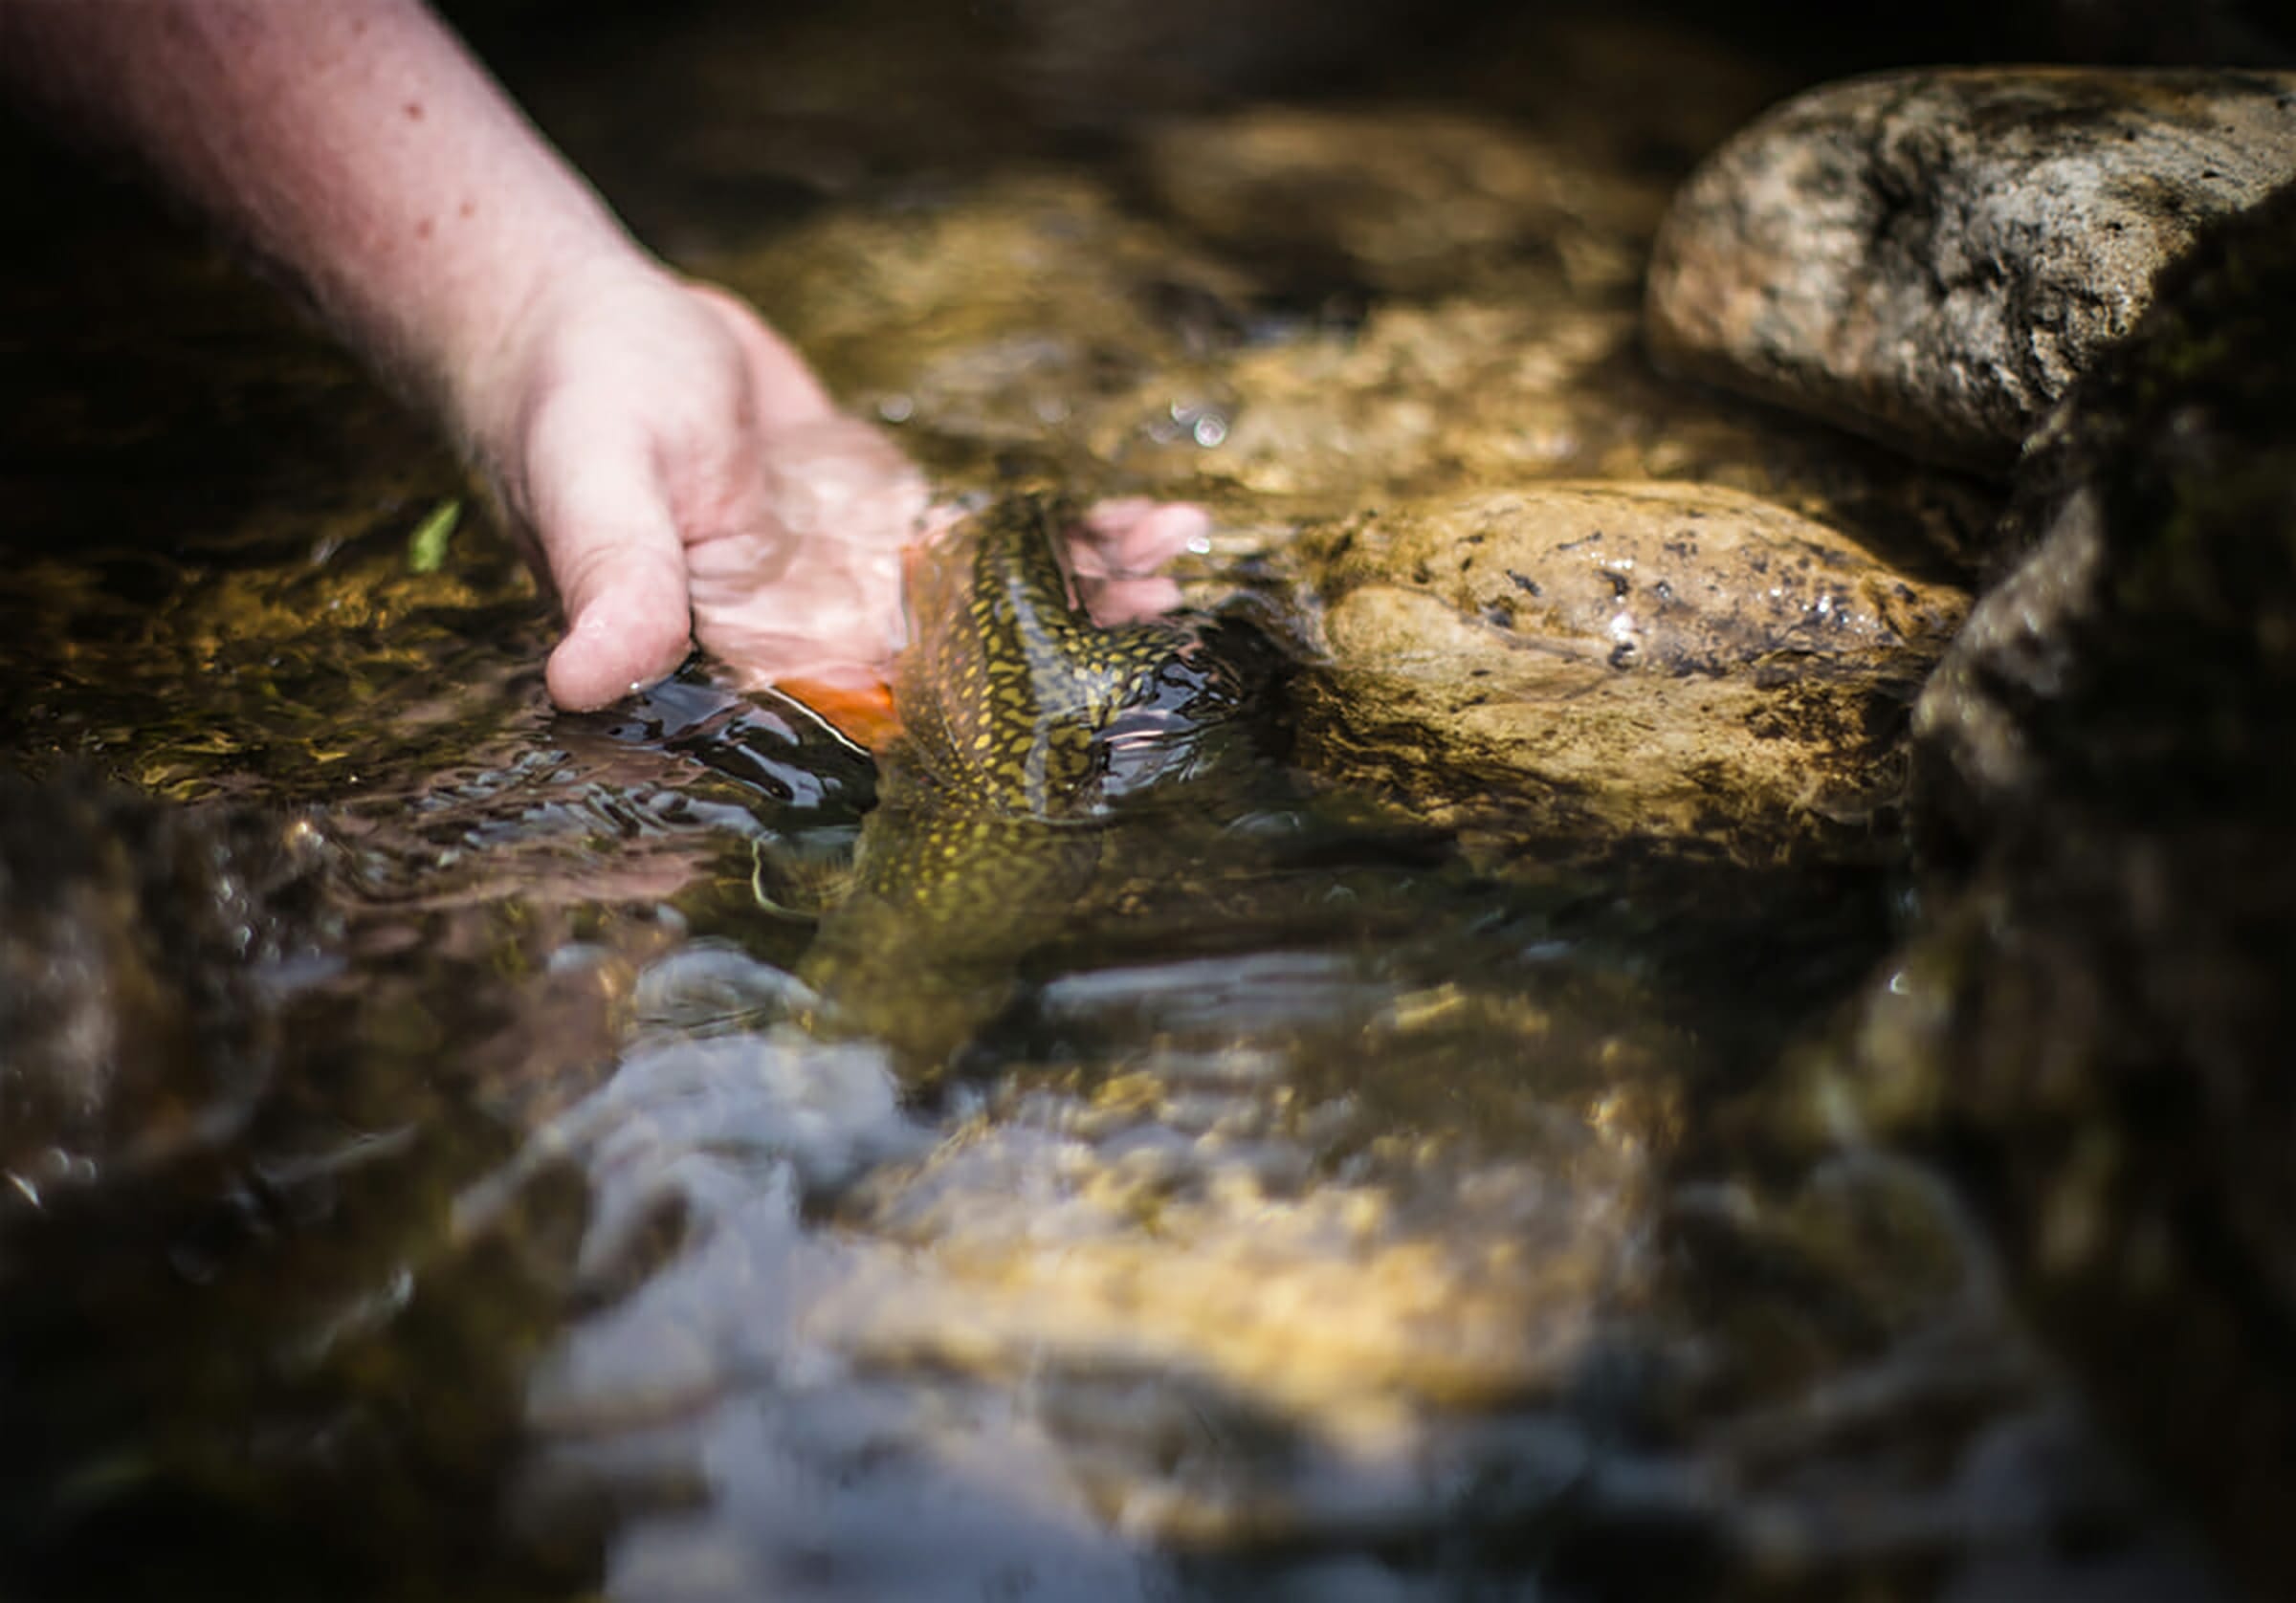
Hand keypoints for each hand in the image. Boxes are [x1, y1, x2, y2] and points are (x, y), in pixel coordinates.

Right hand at [466, 263, 1210, 713]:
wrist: (583, 316)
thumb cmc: (566, 399)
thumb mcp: (592, 482)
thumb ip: (614, 580)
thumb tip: (582, 682)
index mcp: (743, 656)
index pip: (864, 722)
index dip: (965, 731)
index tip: (1063, 725)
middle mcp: (809, 633)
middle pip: (957, 677)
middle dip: (1060, 666)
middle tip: (1164, 639)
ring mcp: (853, 574)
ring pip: (990, 610)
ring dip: (1082, 598)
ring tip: (1172, 568)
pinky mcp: (883, 514)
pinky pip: (986, 538)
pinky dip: (1063, 534)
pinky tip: (1142, 523)